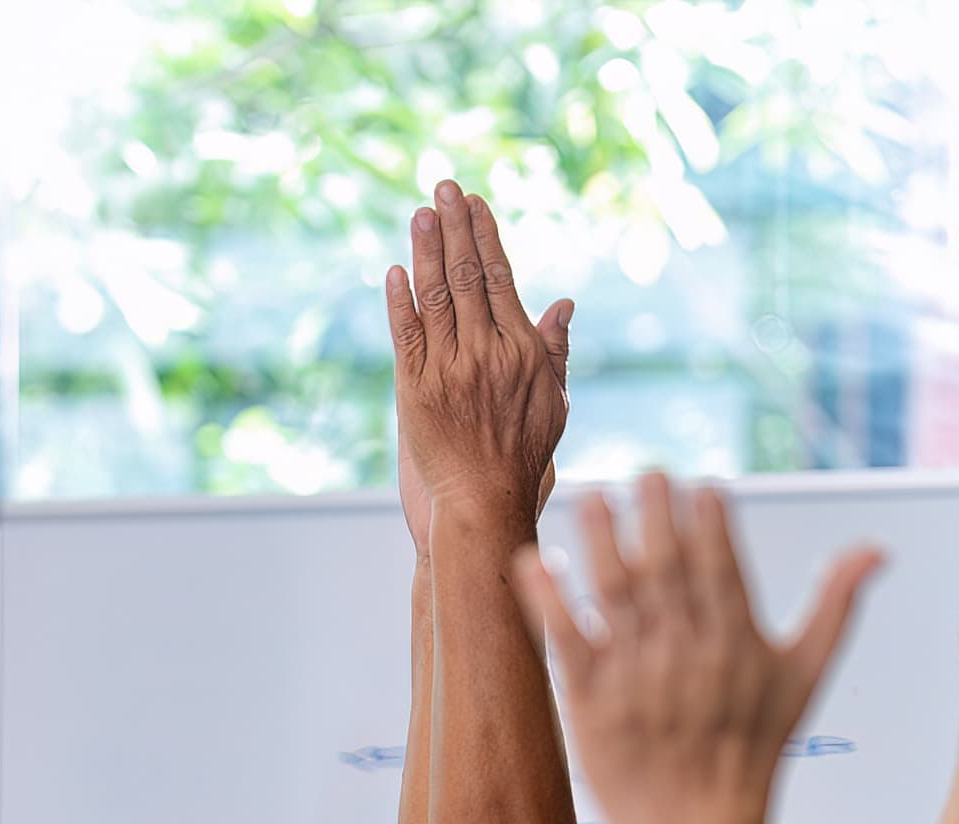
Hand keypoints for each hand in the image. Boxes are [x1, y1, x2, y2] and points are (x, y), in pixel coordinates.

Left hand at [387, 181, 571, 543]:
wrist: (486, 501)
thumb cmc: (524, 454)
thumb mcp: (555, 399)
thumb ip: (556, 349)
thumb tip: (563, 303)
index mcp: (523, 349)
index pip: (502, 277)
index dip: (486, 236)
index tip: (475, 203)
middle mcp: (488, 352)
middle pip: (468, 276)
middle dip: (456, 228)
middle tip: (443, 188)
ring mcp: (450, 369)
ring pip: (436, 298)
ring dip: (427, 251)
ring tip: (420, 213)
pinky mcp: (416, 390)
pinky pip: (407, 336)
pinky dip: (400, 302)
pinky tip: (395, 270)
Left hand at [514, 476, 877, 823]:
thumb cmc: (751, 750)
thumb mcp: (805, 676)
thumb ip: (835, 605)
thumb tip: (875, 549)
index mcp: (737, 639)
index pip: (723, 563)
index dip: (711, 521)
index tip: (700, 484)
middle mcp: (687, 651)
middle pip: (668, 567)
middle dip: (657, 516)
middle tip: (646, 471)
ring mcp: (636, 675)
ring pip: (616, 592)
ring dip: (601, 540)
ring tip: (592, 495)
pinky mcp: (589, 702)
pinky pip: (566, 641)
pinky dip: (550, 601)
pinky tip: (532, 562)